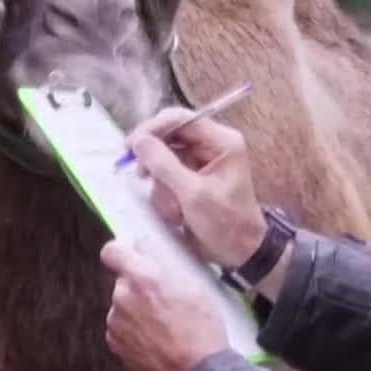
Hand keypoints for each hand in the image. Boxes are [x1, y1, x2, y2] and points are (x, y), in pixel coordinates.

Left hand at [102, 239, 228, 370]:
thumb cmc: (201, 332)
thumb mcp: (194, 287)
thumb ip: (163, 263)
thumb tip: (145, 247)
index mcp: (142, 278)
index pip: (112, 251)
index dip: (122, 252)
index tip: (131, 256)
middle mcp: (122, 297)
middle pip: (122, 281)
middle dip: (139, 287)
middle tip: (164, 299)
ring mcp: (116, 322)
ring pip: (123, 306)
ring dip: (137, 310)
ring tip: (164, 325)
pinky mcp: (115, 343)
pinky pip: (122, 327)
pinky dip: (135, 330)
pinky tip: (156, 339)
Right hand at [126, 106, 266, 268]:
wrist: (240, 252)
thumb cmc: (225, 223)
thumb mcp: (193, 195)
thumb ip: (165, 165)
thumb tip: (139, 141)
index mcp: (222, 141)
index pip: (180, 119)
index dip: (152, 128)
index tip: (130, 145)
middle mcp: (212, 145)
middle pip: (169, 135)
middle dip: (154, 159)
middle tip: (140, 175)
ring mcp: (201, 160)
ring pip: (164, 157)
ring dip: (161, 183)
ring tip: (172, 209)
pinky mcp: (192, 176)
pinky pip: (167, 175)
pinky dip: (165, 193)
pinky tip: (175, 213)